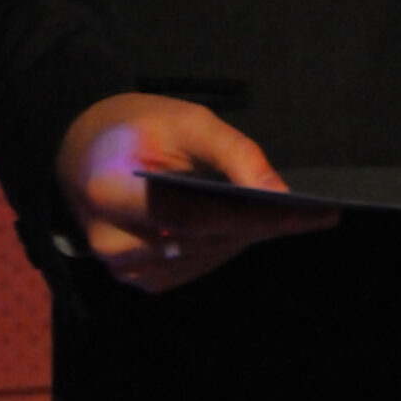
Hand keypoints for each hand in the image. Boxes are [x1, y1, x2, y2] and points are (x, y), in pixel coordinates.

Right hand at [55, 92, 337, 292]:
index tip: (309, 214)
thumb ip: (234, 155)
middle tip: (315, 214)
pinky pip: (194, 267)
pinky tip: (242, 225)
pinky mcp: (137, 279)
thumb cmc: (139, 127)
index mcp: (112, 191)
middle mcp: (111, 240)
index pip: (196, 214)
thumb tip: (279, 195)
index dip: (254, 216)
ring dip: (244, 236)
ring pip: (205, 257)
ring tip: (285, 216)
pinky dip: (222, 246)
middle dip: (262, 225)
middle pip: (205, 240)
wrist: (85, 151)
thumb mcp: (187, 120)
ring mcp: (121, 267)